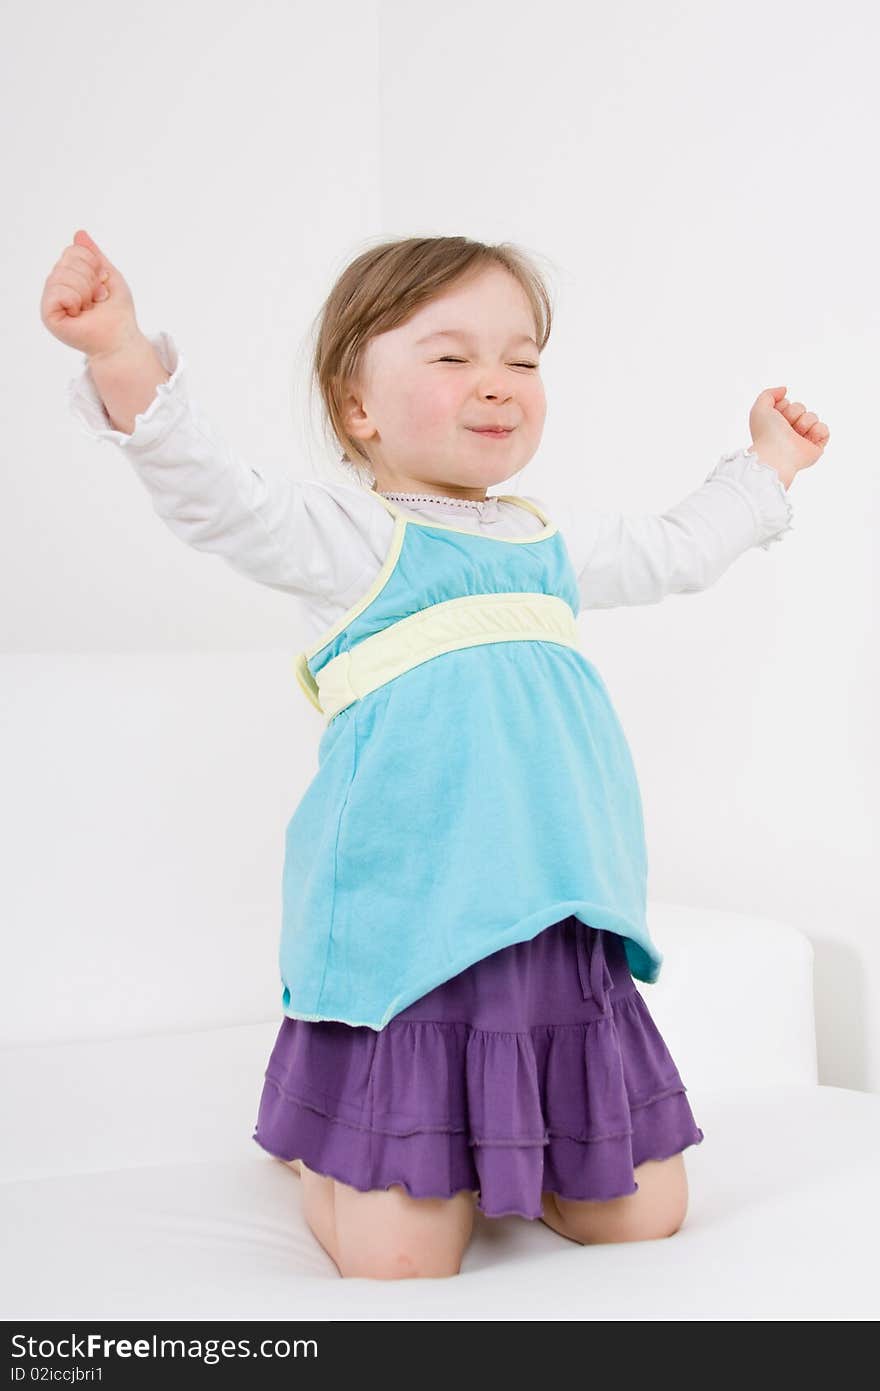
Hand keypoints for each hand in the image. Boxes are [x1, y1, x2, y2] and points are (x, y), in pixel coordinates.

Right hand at [39, 229, 139, 358]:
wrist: (120, 340)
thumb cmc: (117, 313)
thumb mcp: (110, 276)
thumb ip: (94, 255)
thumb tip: (79, 234)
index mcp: (69, 277)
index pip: (73, 251)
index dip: (94, 266)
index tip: (102, 286)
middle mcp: (56, 287)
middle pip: (67, 260)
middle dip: (90, 279)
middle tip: (97, 299)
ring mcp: (50, 301)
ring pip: (62, 275)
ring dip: (85, 291)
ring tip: (90, 307)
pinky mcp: (48, 315)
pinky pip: (58, 292)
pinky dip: (75, 300)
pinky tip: (80, 312)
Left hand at [747, 386, 830, 489]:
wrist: (777, 455)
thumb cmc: (766, 434)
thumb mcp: (760, 408)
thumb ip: (768, 394)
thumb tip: (784, 390)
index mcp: (777, 423)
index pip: (788, 404)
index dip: (782, 406)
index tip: (775, 416)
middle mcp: (790, 430)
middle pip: (800, 407)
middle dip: (793, 413)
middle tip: (785, 426)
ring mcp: (803, 439)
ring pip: (812, 416)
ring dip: (804, 422)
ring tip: (795, 435)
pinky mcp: (816, 447)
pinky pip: (824, 429)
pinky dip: (817, 431)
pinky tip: (807, 438)